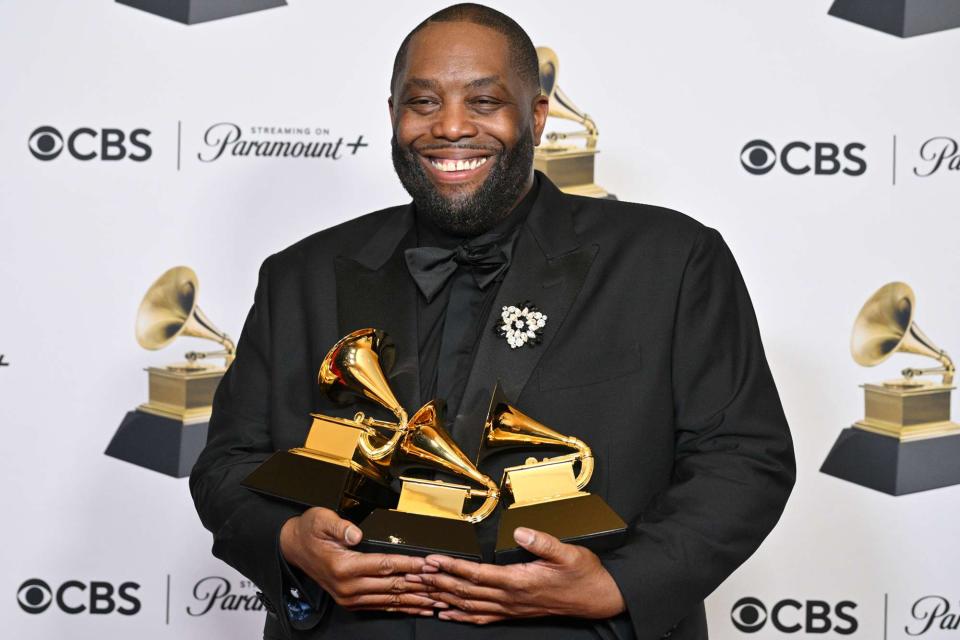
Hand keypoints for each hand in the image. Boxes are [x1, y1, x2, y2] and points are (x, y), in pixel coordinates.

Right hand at [280, 507, 443, 615]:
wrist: (292, 548)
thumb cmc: (309, 531)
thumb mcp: (321, 520)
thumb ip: (340, 526)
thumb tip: (356, 532)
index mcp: (344, 566)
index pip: (385, 565)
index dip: (410, 564)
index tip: (429, 564)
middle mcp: (348, 586)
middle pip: (392, 586)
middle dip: (419, 585)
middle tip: (442, 584)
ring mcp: (349, 597)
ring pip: (390, 600)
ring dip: (414, 600)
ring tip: (436, 599)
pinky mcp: (351, 601)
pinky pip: (381, 606)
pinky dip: (401, 607)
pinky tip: (417, 607)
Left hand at [405, 527, 625, 624]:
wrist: (598, 598)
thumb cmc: (583, 574)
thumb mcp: (568, 552)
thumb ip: (542, 542)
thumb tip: (520, 532)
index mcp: (519, 581)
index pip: (477, 574)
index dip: (452, 567)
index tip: (432, 560)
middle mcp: (511, 598)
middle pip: (466, 591)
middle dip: (438, 582)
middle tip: (414, 574)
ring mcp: (512, 608)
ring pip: (470, 605)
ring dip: (443, 598)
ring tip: (421, 591)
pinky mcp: (515, 612)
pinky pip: (482, 616)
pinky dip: (460, 615)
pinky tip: (446, 614)